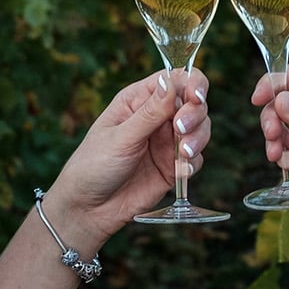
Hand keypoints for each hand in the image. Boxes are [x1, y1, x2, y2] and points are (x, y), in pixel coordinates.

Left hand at [43, 68, 210, 247]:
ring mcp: (166, 141)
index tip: (196, 97)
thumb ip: (150, 113)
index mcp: (139, 100)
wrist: (88, 209)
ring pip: (200, 128)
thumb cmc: (93, 166)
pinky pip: (196, 158)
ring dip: (198, 138)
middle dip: (195, 114)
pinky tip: (181, 172)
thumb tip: (171, 80)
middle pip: (194, 102)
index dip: (193, 83)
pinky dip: (193, 163)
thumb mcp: (120, 137)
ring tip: (183, 153)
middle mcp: (157, 117)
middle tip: (182, 130)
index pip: (176, 79)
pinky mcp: (173, 166)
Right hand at [251, 58, 288, 228]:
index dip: (276, 82)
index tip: (259, 98)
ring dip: (274, 137)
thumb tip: (280, 101)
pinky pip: (285, 145)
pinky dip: (282, 153)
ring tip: (275, 152)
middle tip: (272, 134)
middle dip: (273, 116)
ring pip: (280, 121)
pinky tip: (288, 162)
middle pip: (283, 97)